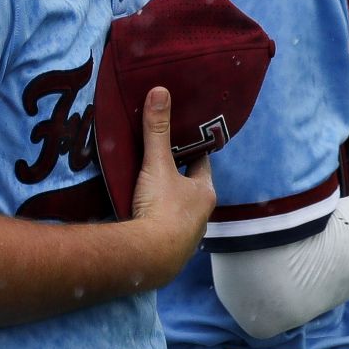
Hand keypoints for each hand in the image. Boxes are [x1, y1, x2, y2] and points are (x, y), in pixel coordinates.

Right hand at [128, 87, 216, 281]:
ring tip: (150, 188)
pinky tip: (144, 218)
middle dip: (178, 176)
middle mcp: (201, 215)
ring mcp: (187, 236)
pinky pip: (165, 230)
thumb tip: (160, 91)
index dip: (191, 150)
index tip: (182, 138)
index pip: (201, 163)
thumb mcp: (157, 165)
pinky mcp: (170, 252)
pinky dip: (157, 222)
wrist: (151, 257)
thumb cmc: (161, 208)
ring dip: (168, 201)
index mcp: (205, 192)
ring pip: (179, 211)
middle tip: (161, 159)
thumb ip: (157, 130)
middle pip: (190, 187)